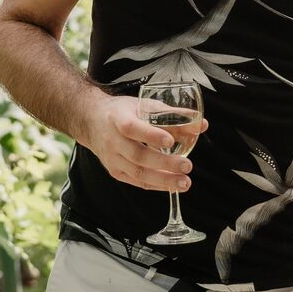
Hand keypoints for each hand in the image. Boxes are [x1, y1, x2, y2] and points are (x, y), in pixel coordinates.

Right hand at [76, 93, 205, 192]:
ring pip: (138, 173)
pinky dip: (155, 185)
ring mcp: (112, 159)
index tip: (170, 141)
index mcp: (119, 119)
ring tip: (184, 182)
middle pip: (138, 155)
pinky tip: (171, 185)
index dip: (150, 135)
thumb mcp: (142, 105)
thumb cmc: (121, 112)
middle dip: (164, 163)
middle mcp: (113, 141)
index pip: (132, 128)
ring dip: (163, 180)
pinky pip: (136, 181)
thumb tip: (201, 124)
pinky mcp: (115, 171)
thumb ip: (172, 115)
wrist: (91, 122)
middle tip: (187, 166)